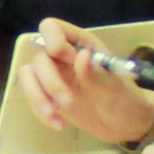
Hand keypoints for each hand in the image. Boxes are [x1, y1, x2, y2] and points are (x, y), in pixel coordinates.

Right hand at [21, 23, 153, 147]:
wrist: (126, 125)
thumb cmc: (126, 100)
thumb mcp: (116, 89)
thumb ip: (97, 73)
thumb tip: (81, 55)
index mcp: (82, 44)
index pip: (52, 28)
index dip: (52, 40)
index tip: (65, 58)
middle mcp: (63, 56)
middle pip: (39, 57)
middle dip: (50, 81)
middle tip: (68, 102)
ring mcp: (54, 76)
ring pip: (27, 75)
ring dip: (37, 96)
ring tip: (56, 115)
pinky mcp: (48, 95)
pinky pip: (31, 95)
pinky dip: (39, 110)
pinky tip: (60, 124)